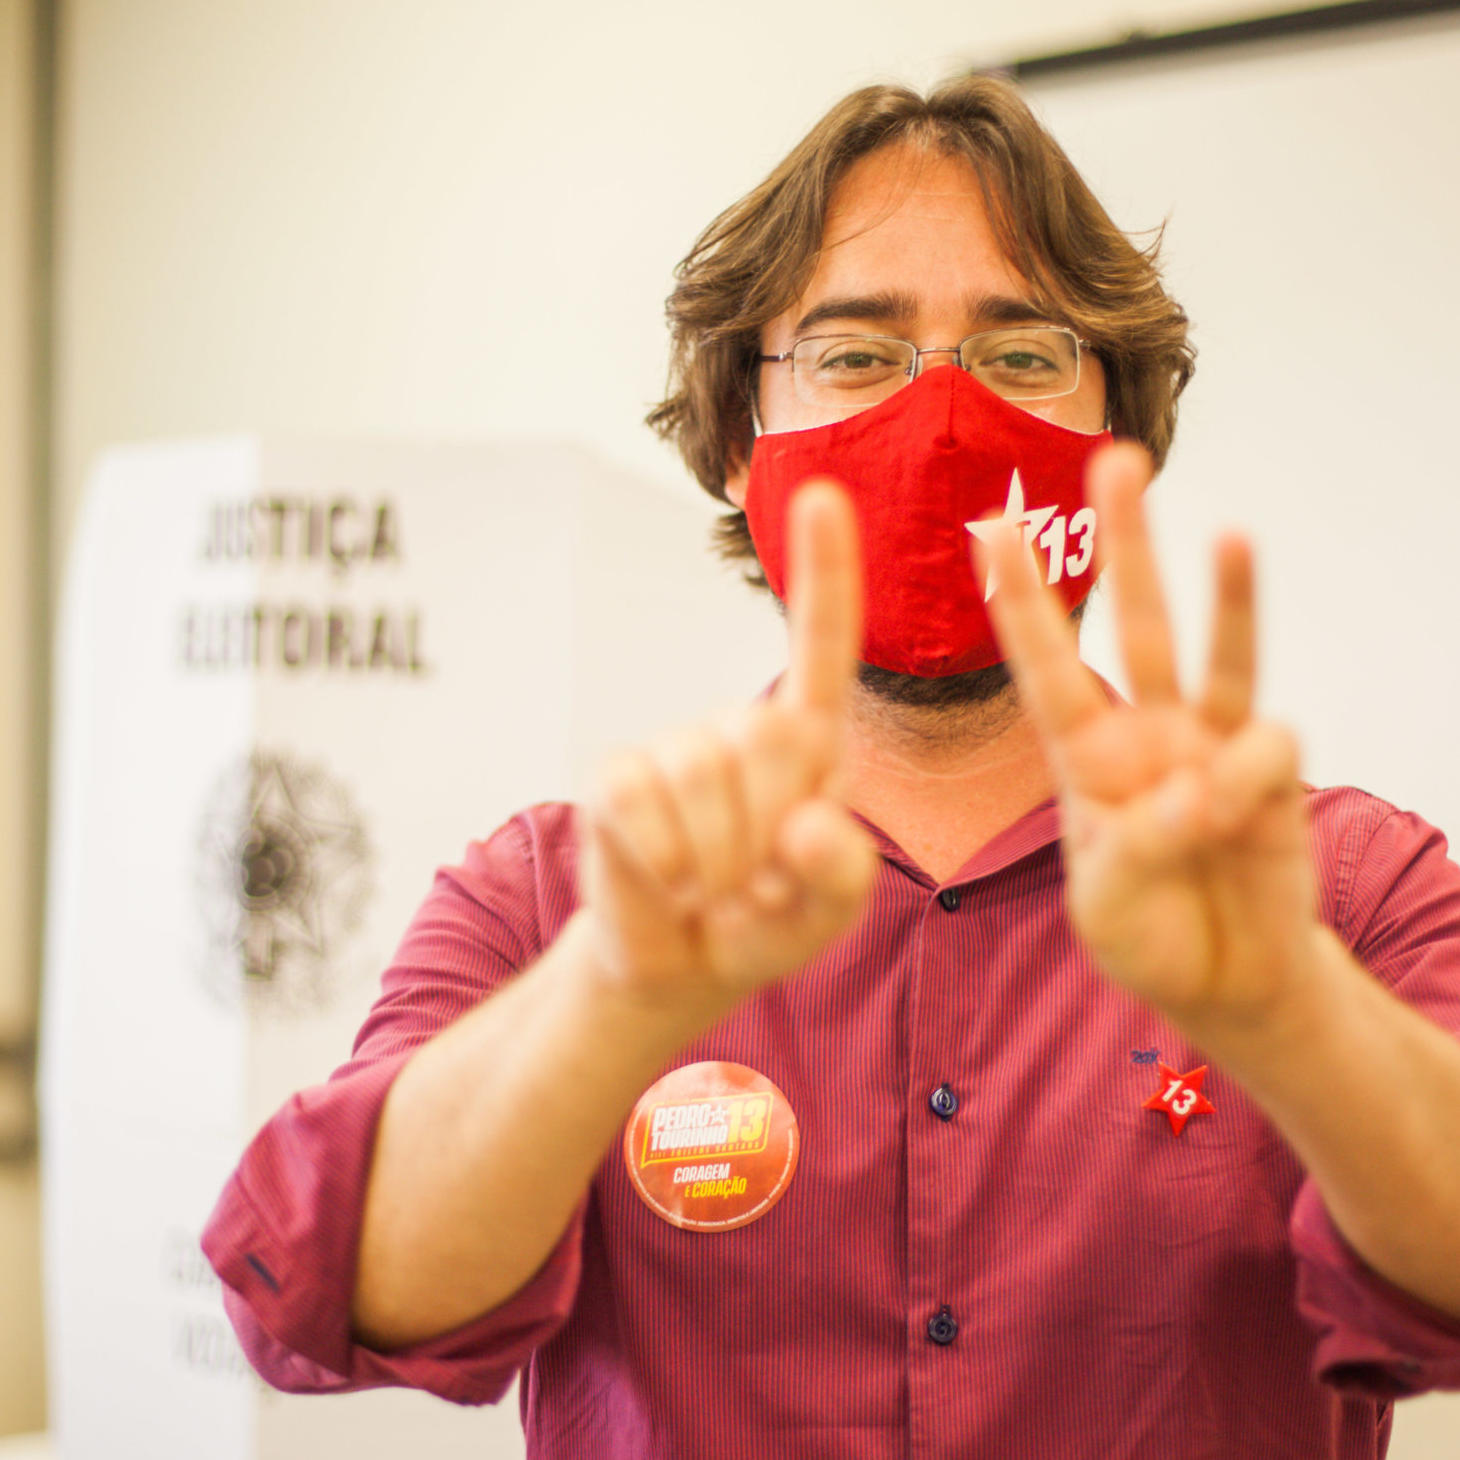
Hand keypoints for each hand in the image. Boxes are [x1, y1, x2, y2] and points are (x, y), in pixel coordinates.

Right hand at [577, 480, 880, 1014]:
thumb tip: (808, 826)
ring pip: (704, 773)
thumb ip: (841, 878)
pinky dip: (658, 860)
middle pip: (769, 739)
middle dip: (768, 832)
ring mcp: (678, 747)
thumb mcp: (823, 915)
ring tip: (712, 890)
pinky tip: (665, 881)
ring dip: (714, 861)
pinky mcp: (618, 777)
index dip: (825, 573)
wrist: (676, 964)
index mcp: (813, 745)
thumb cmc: (762, 925)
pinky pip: (638, 803)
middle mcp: (745, 729)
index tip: (823, 495)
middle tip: (756, 883)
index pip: (823, 649)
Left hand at [981, 443, 1318, 1027]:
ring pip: (1218, 650)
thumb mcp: (1112, 910)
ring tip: (1230, 532)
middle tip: (1117, 461)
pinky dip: (1244, 779)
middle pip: (1138, 622)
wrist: (1230, 985)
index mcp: (1088, 761)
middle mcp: (1151, 734)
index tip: (993, 530)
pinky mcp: (1273, 775)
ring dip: (1229, 592)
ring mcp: (1215, 746)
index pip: (1046, 668)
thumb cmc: (1151, 941)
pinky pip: (1266, 747)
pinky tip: (1231, 824)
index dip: (1022, 601)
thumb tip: (1197, 790)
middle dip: (1128, 544)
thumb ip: (1141, 850)